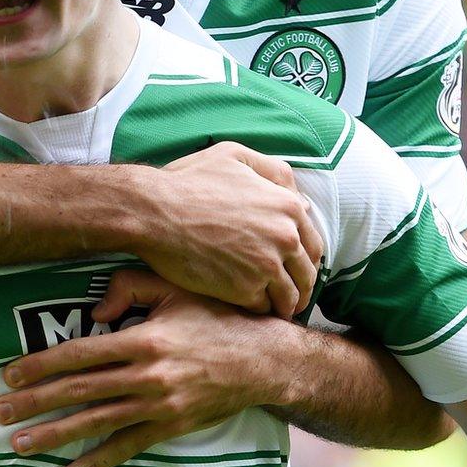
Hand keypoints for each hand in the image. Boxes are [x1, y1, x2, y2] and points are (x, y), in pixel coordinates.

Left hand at [0, 269, 293, 466]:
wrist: (266, 361)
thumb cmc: (217, 317)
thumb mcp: (177, 289)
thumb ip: (131, 286)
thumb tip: (92, 310)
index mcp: (144, 339)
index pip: (80, 354)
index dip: (42, 365)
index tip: (9, 375)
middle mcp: (148, 376)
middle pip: (80, 391)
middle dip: (35, 403)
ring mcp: (160, 406)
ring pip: (97, 423)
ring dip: (55, 436)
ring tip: (19, 445)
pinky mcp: (171, 427)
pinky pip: (126, 449)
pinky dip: (94, 464)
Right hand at [131, 142, 321, 316]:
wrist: (152, 212)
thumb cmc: (186, 182)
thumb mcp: (233, 156)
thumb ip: (272, 172)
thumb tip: (301, 198)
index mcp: (288, 206)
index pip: (313, 244)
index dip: (305, 260)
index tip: (295, 269)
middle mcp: (285, 237)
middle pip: (307, 274)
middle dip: (301, 287)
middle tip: (290, 297)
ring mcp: (266, 265)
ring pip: (289, 296)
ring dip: (284, 304)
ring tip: (273, 310)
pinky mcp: (244, 289)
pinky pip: (262, 308)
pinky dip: (258, 310)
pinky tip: (247, 308)